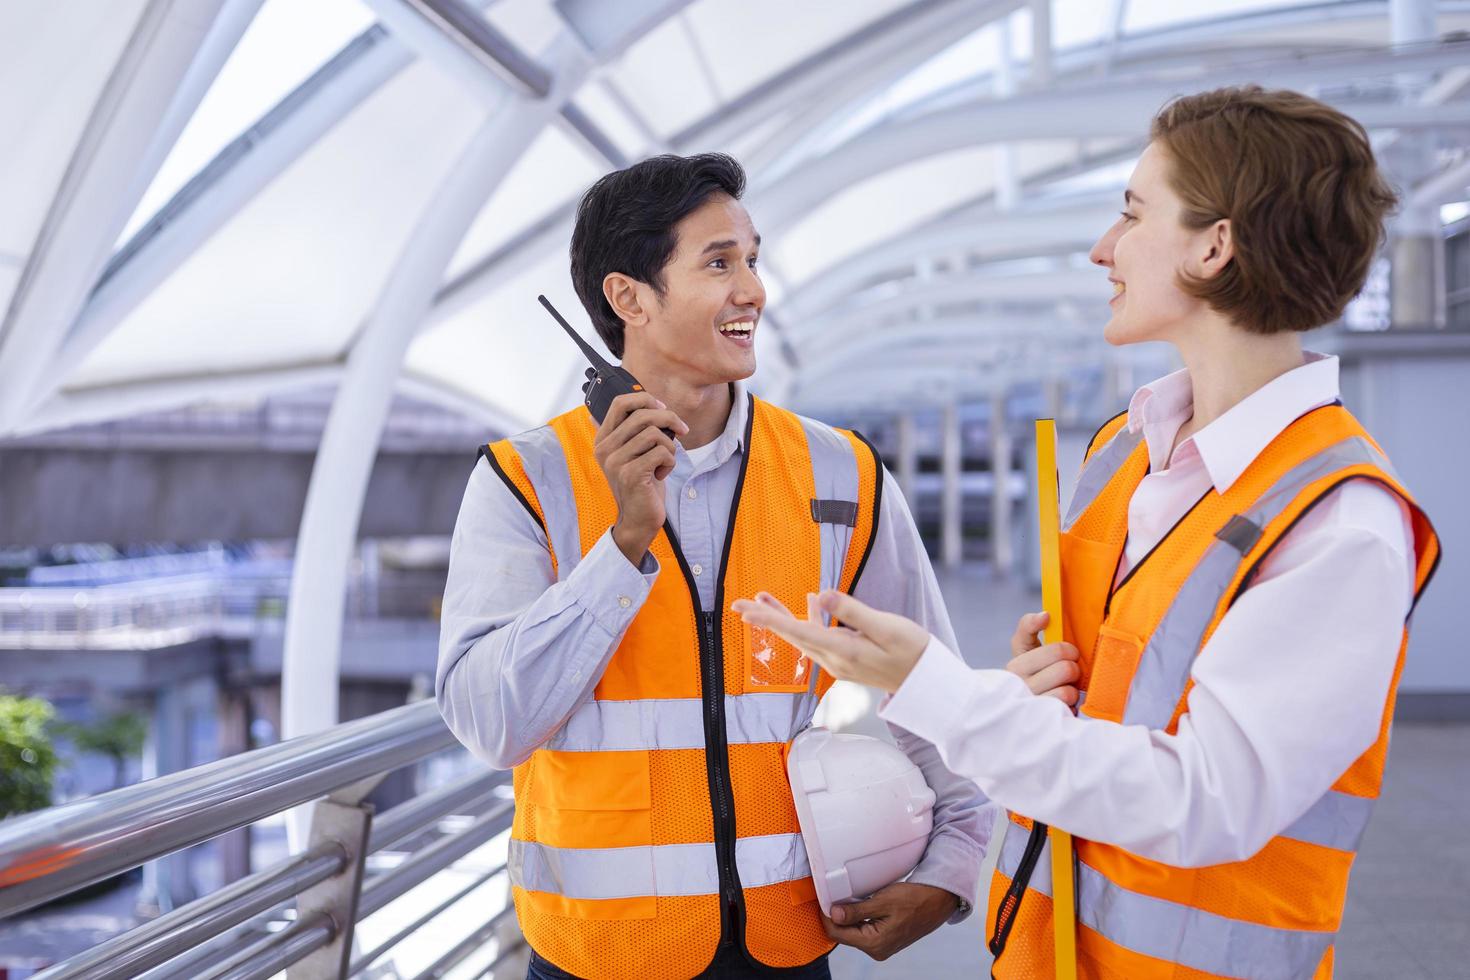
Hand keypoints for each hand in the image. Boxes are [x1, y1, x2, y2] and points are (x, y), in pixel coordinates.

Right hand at [592, 392, 687, 565]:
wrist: (639, 518)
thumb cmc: (643, 483)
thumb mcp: (636, 452)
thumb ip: (637, 430)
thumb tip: (649, 401)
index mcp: (604, 439)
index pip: (620, 402)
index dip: (646, 399)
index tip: (663, 409)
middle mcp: (605, 449)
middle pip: (643, 415)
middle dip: (670, 419)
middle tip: (682, 431)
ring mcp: (615, 462)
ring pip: (655, 434)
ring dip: (670, 446)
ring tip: (665, 461)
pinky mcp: (630, 474)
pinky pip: (662, 452)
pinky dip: (670, 462)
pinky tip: (662, 474)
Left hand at [730, 590, 928, 693]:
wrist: (926, 681)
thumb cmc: (912, 652)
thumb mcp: (887, 627)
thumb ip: (853, 611)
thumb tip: (820, 596)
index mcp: (843, 651)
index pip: (798, 632)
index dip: (770, 619)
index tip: (746, 612)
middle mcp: (835, 659)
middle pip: (792, 634)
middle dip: (765, 618)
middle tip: (738, 604)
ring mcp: (839, 660)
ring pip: (802, 635)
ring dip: (781, 617)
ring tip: (761, 598)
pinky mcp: (846, 657)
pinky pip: (818, 636)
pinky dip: (808, 619)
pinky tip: (807, 601)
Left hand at [823, 881, 958, 960]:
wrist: (938, 900)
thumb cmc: (914, 899)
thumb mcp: (882, 901)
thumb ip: (856, 911)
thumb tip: (834, 914)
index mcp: (875, 944)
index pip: (838, 934)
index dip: (827, 917)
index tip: (822, 900)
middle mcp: (877, 950)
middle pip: (844, 934)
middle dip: (836, 917)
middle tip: (831, 896)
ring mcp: (882, 946)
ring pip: (853, 932)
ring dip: (847, 917)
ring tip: (844, 899)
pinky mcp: (886, 939)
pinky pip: (864, 930)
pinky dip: (857, 918)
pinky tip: (857, 905)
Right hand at [1005, 611, 1079, 705]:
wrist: (1017, 711)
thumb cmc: (1028, 672)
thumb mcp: (1023, 648)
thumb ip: (1028, 626)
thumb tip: (1045, 615)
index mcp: (1015, 666)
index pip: (1057, 650)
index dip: (1068, 650)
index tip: (1069, 652)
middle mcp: (1019, 688)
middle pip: (1067, 669)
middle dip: (1072, 670)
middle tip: (1067, 672)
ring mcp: (1032, 708)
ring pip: (1069, 692)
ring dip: (1071, 691)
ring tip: (1061, 689)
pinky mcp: (1045, 724)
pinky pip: (1069, 710)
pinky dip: (1070, 707)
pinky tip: (1060, 706)